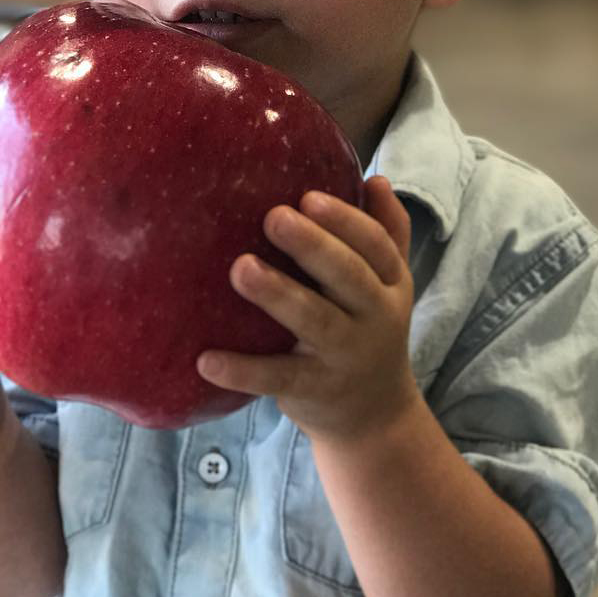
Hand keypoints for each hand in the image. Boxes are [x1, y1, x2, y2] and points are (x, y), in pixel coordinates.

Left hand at [197, 176, 417, 442]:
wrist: (375, 417)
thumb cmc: (368, 329)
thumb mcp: (389, 284)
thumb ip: (388, 233)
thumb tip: (377, 179)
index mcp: (391, 284)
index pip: (376, 246)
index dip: (345, 220)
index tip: (308, 196)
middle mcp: (375, 318)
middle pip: (348, 277)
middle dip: (313, 246)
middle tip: (274, 218)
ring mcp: (345, 357)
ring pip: (314, 322)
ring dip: (278, 295)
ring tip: (240, 268)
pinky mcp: (314, 390)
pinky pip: (278, 378)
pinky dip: (243, 371)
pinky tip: (206, 360)